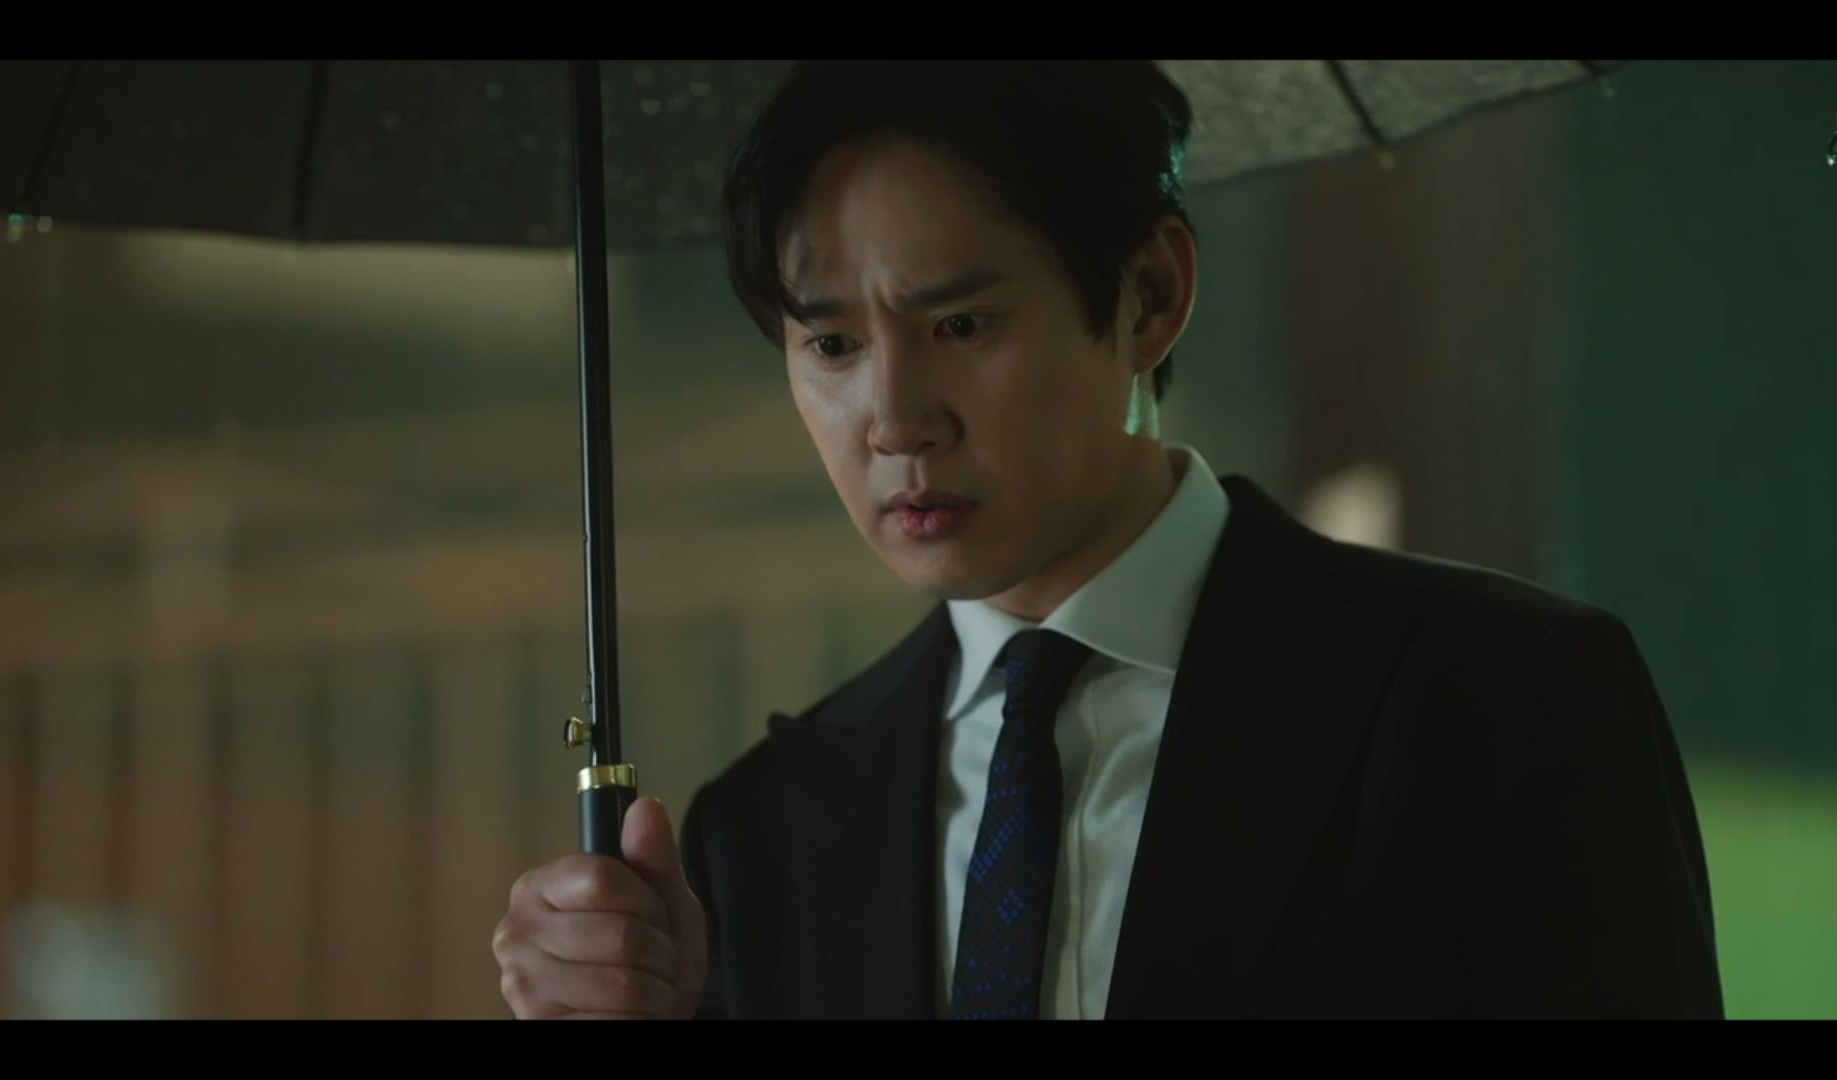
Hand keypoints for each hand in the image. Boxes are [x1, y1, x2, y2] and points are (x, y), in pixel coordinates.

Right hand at [492, 797, 707, 1018]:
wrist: (642, 1019)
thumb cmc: (647, 962)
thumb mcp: (664, 905)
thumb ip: (655, 859)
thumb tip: (646, 806)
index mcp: (539, 889)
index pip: (601, 877)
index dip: (647, 902)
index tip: (654, 915)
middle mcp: (516, 933)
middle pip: (621, 934)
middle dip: (660, 954)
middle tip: (653, 962)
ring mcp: (522, 987)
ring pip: (625, 984)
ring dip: (656, 992)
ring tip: (645, 991)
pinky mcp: (538, 1028)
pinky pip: (616, 1021)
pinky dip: (641, 1020)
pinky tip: (630, 1016)